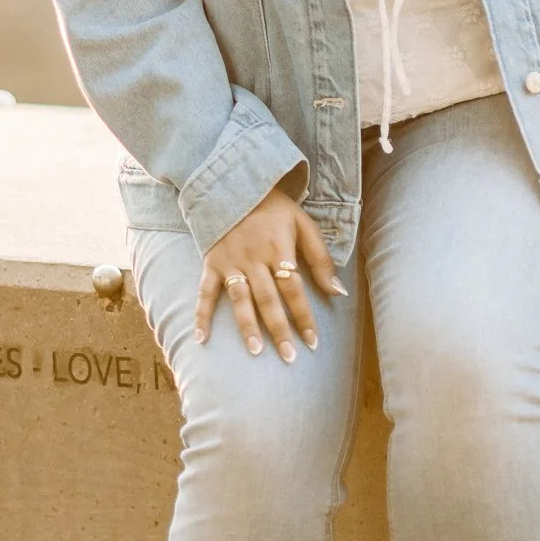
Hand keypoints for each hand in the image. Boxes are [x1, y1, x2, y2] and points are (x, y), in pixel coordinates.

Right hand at [196, 189, 343, 361]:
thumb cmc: (275, 209)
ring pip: (239, 299)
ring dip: (247, 326)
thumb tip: (338, 292)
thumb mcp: (304, 224)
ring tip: (256, 351)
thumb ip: (320, 259)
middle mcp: (254, 259)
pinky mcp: (211, 263)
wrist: (235, 184)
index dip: (304, 316)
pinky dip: (201, 314)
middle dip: (279, 329)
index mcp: (279, 249)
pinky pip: (205, 291)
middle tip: (289, 357)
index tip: (313, 342)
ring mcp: (230, 262)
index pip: (294, 289)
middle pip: (268, 299)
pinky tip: (202, 337)